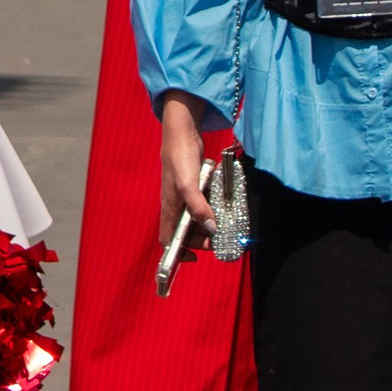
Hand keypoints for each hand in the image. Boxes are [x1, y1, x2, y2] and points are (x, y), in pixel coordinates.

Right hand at [157, 94, 212, 249]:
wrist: (182, 131)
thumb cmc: (180, 158)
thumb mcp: (189, 185)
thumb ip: (198, 208)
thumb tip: (211, 228)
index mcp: (169, 208)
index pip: (168, 239)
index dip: (178, 252)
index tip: (195, 258)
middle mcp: (176, 205)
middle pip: (185, 231)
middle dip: (201, 238)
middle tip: (219, 239)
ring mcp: (185, 195)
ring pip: (195, 218)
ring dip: (207, 224)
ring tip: (223, 226)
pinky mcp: (194, 185)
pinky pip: (202, 203)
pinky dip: (210, 208)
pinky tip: (221, 206)